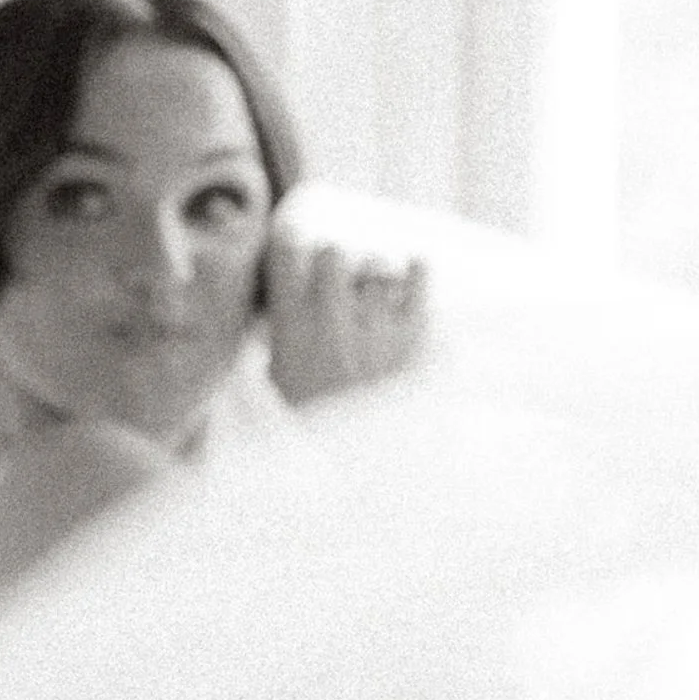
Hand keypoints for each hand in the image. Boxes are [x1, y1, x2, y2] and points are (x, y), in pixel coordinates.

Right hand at [263, 237, 427, 406]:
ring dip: (370, 277)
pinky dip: (416, 272)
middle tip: (334, 279)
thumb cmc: (316, 420)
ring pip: (375, 268)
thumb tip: (290, 308)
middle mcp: (332, 317)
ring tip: (370, 296)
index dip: (285, 242)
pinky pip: (418, 282)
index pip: (283, 257)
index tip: (289, 239)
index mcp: (292, 328)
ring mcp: (374, 323)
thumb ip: (283, 338)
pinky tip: (413, 271)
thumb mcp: (280, 380)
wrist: (361, 460)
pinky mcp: (412, 333)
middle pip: (331, 254)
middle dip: (330, 263)